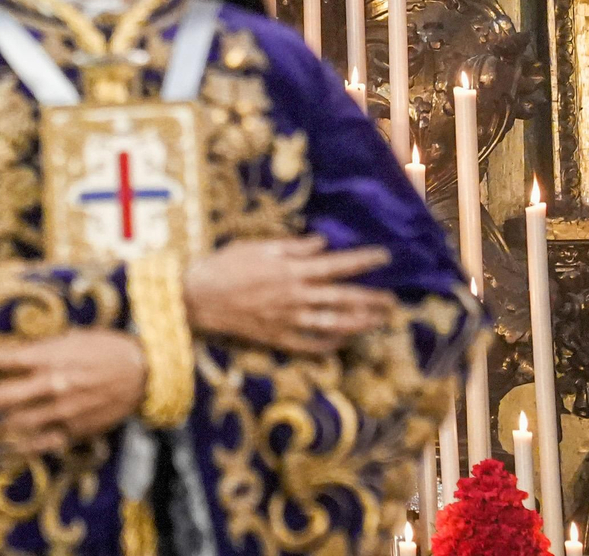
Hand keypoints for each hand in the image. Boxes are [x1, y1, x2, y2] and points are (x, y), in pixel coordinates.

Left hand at [0, 329, 147, 453]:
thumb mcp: (67, 338)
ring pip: (14, 426)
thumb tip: (4, 359)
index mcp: (47, 355)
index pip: (1, 358)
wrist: (144, 369)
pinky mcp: (74, 430)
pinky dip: (17, 449)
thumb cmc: (103, 346)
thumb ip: (36, 351)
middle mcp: (50, 384)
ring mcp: (61, 410)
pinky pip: (40, 444)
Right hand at [183, 235, 394, 354]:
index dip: (364, 260)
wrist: (196, 297)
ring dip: (360, 323)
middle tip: (392, 300)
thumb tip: (322, 243)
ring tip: (378, 322)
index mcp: (291, 270)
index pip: (337, 264)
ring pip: (333, 324)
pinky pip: (310, 345)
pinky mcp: (277, 338)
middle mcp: (296, 296)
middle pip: (343, 298)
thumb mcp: (255, 245)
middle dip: (372, 299)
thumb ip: (292, 246)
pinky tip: (343, 343)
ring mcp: (288, 320)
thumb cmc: (223, 265)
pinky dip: (329, 345)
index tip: (384, 256)